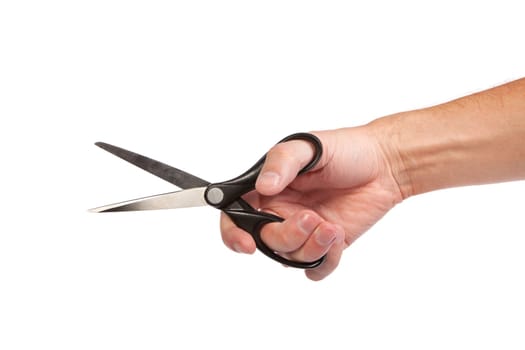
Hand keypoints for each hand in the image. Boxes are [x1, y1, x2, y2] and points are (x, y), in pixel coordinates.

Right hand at [220, 126, 403, 280]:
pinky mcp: (325, 244)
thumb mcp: (308, 146)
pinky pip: (315, 268)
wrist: (384, 165)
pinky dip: (325, 260)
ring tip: (330, 226)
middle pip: (264, 240)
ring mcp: (302, 230)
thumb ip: (281, 163)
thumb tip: (263, 186)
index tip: (247, 243)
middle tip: (310, 218)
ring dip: (310, 246)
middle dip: (286, 236)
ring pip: (289, 257)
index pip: (235, 214)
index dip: (233, 233)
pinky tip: (337, 237)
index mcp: (266, 188)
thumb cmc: (345, 149)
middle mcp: (280, 211)